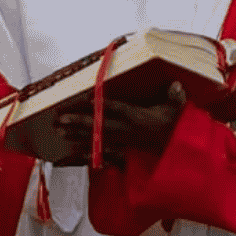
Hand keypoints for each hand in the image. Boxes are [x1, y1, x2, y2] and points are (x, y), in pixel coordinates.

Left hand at [54, 81, 186, 166]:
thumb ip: (175, 98)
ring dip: (76, 134)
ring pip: (95, 137)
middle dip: (78, 121)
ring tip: (59, 131)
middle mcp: (126, 129)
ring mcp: (122, 140)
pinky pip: (101, 149)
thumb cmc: (172, 121)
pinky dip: (87, 150)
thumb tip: (176, 85)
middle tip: (60, 119)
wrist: (175, 145)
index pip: (116, 108)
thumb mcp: (176, 109)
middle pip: (98, 124)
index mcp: (137, 116)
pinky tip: (73, 150)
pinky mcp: (121, 148)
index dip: (100, 105)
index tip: (85, 100)